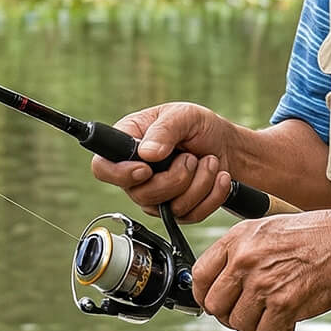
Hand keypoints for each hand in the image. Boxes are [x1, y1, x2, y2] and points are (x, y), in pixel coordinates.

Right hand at [89, 101, 237, 222]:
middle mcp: (136, 174)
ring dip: (199, 182)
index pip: (103, 168)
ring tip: (209, 161)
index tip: (146, 169)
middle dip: (176, 177)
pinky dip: (212, 195)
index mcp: (128, 144)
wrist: (227, 146)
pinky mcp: (177, 211)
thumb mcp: (184, 116)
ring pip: (170, 208)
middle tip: (191, 157)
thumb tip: (146, 153)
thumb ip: (165, 130)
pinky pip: (192, 215)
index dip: (120, 174)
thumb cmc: (199, 127)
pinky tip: (219, 177)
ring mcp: (156, 196)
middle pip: (141, 194)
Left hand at [193, 212, 330, 330]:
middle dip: (229, 314)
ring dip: (255, 324)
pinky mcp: (284, 304)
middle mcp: (245, 261)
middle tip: (248, 312)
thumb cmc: (314, 237)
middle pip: (214, 305)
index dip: (203, 295)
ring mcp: (263, 283)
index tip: (215, 302)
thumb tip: (218, 285)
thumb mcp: (267, 230)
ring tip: (274, 313)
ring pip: (238, 323)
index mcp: (238, 239)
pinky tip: (289, 320)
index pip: (199, 276)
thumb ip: (239, 254)